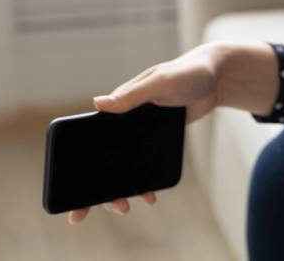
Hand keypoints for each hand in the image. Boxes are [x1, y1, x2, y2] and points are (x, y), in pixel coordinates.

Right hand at [67, 43, 223, 223]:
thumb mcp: (160, 82)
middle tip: (87, 211)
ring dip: (120, 188)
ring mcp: (141, 133)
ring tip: (125, 206)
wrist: (216, 78)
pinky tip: (148, 194)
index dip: (77, 163)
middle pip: (103, 157)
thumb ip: (132, 95)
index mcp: (118, 104)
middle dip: (94, 186)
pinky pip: (145, 164)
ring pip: (124, 165)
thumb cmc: (186, 72)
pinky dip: (143, 181)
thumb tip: (98, 104)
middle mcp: (125, 120)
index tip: (67, 188)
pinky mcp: (157, 140)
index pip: (90, 137)